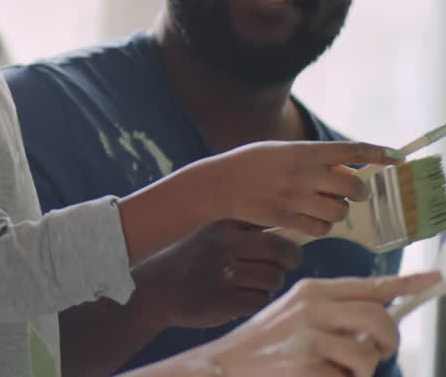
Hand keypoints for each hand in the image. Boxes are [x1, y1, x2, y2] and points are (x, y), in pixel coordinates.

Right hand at [135, 221, 301, 330]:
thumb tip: (291, 236)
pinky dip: (255, 302)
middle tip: (281, 269)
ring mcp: (222, 274)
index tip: (287, 253)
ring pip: (273, 278)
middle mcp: (223, 247)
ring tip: (250, 286)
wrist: (154, 290)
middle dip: (287, 262)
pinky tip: (239, 300)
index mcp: (223, 228)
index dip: (286, 244)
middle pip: (279, 252)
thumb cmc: (191, 263)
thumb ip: (244, 234)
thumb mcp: (210, 237)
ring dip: (268, 285)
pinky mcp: (222, 301)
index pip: (271, 230)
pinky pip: (260, 300)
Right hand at [194, 272, 440, 376]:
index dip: (406, 284)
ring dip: (359, 372)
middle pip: (379, 320)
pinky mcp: (306, 366)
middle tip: (373, 352)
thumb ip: (333, 314)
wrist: (222, 365)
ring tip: (333, 370)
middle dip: (386, 343)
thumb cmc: (263, 345)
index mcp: (311, 291)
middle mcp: (312, 307)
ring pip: (368, 356)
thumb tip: (376, 327)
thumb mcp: (294, 316)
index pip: (369, 285)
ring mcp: (309, 337)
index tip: (433, 278)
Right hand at [197, 141, 395, 236]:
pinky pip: (320, 228)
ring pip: (339, 210)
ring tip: (326, 207)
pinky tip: (312, 220)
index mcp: (302, 151)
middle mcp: (302, 173)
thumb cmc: (249, 164)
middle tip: (351, 192)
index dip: (378, 152)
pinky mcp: (285, 218)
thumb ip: (312, 159)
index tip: (395, 156)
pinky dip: (322, 226)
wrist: (218, 183)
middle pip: (352, 185)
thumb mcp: (280, 151)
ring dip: (339, 210)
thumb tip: (347, 172)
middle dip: (358, 191)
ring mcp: (294, 196)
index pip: (351, 150)